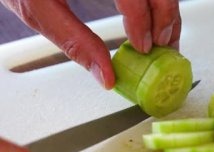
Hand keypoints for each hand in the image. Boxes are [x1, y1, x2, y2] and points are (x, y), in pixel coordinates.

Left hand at [0, 0, 180, 89]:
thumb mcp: (38, 9)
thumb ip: (74, 42)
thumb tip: (106, 74)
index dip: (143, 22)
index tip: (143, 47)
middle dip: (166, 19)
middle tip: (162, 47)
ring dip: (168, 11)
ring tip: (164, 38)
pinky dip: (158, 3)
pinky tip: (155, 19)